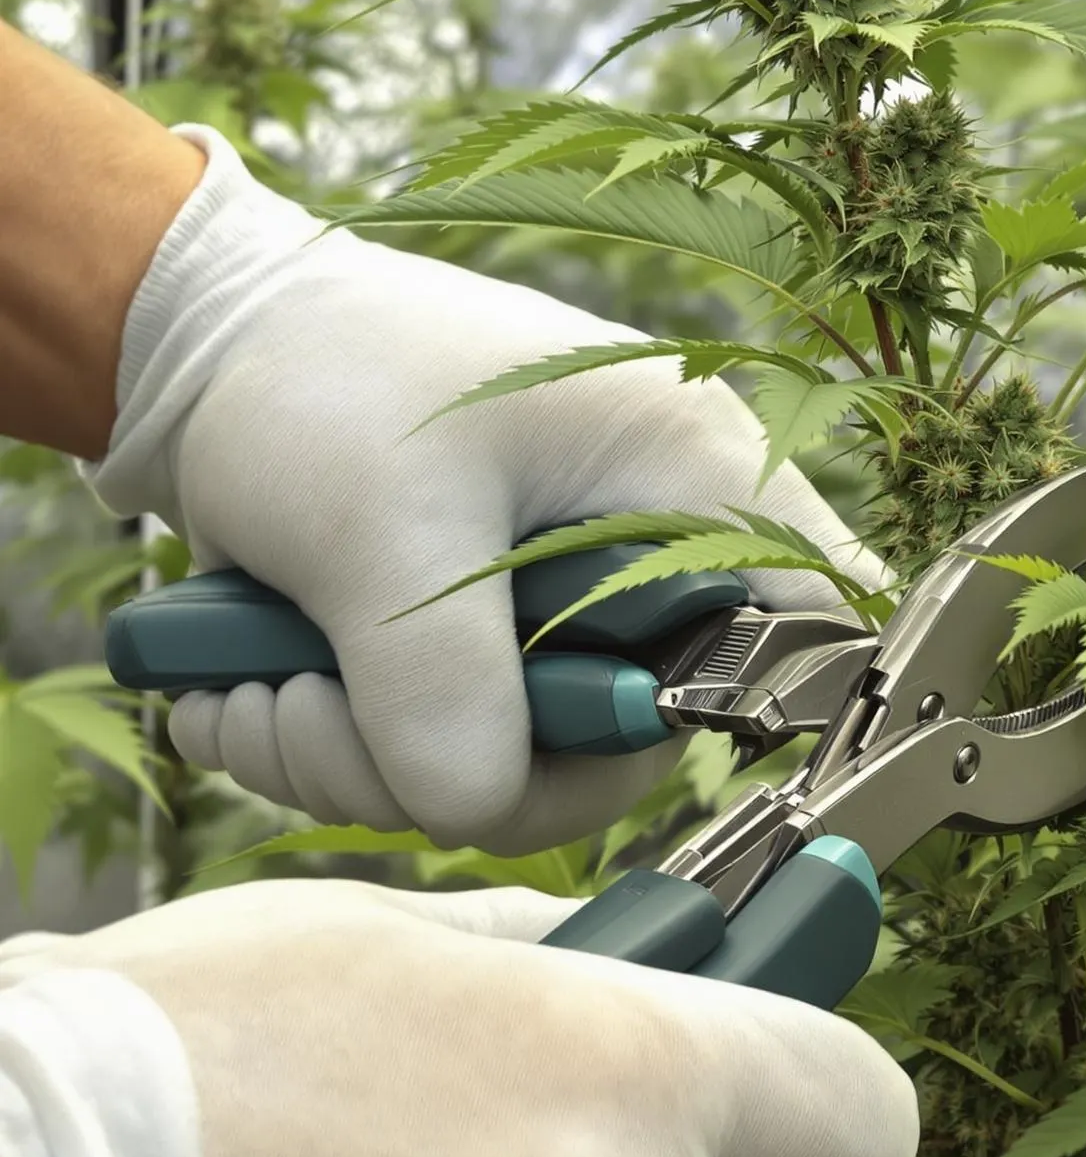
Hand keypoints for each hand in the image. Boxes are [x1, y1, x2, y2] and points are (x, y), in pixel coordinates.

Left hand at [89, 125, 883, 853]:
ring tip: (258, 696)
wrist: (205, 343)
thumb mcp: (377, 526)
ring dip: (367, 767)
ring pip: (524, 768)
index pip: (810, 627)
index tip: (584, 737)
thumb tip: (474, 812)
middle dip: (461, 769)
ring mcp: (569, 609)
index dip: (756, 710)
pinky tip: (250, 698)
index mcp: (692, 481)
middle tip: (320, 718)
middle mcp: (653, 554)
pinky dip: (342, 756)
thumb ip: (442, 690)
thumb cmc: (316, 375)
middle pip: (633, 743)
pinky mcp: (491, 644)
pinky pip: (451, 756)